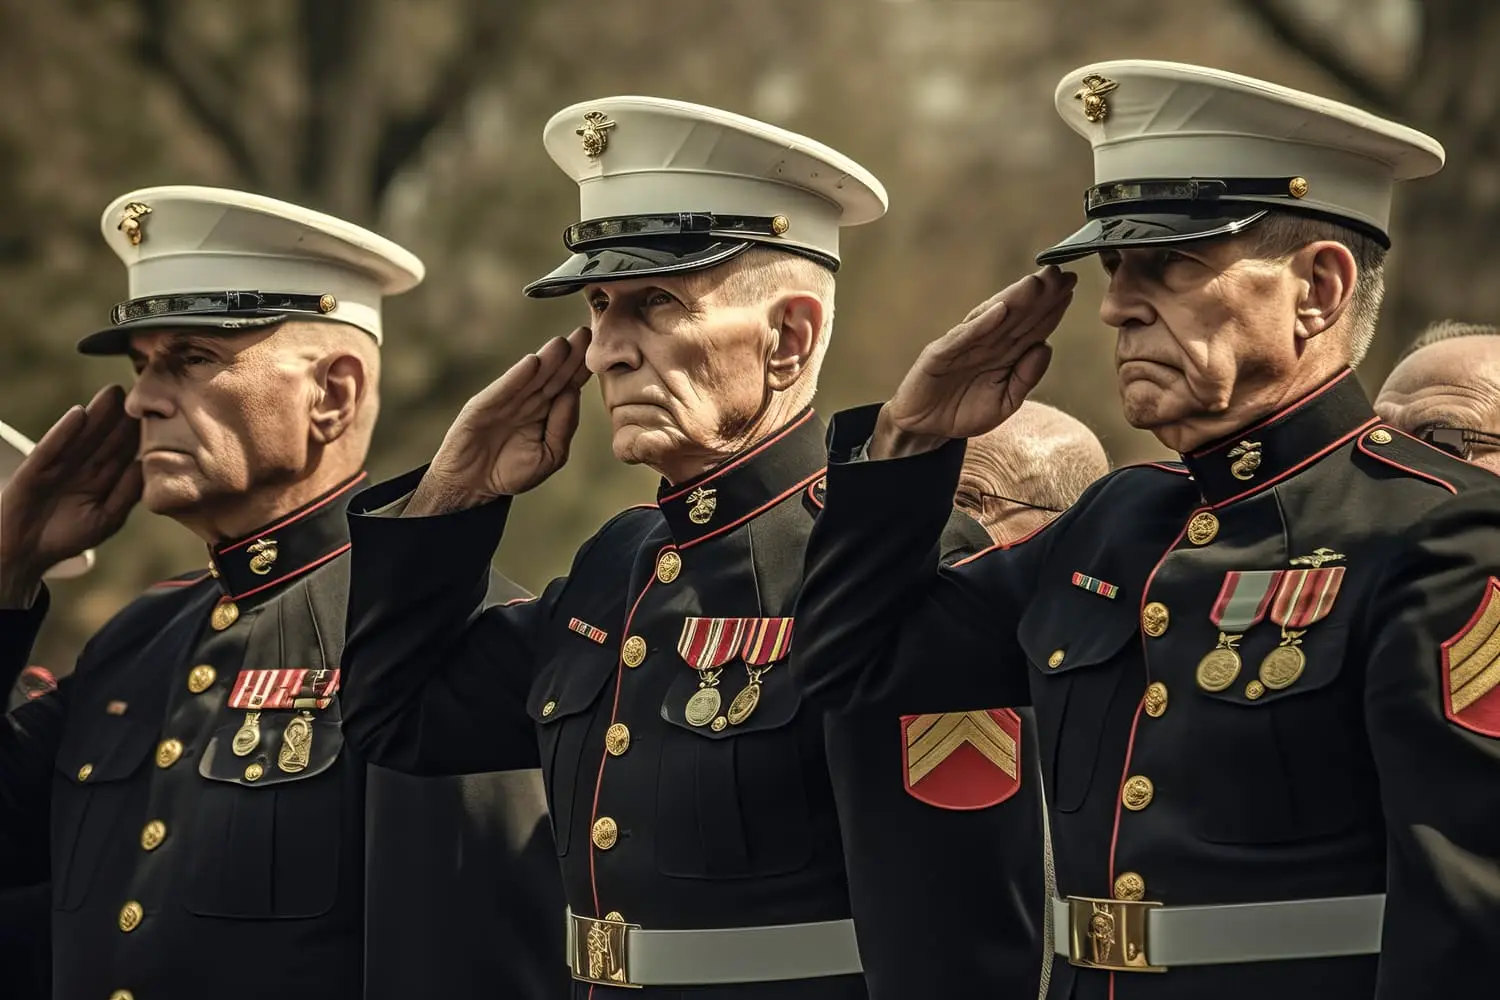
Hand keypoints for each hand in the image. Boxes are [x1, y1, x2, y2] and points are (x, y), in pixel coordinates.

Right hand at [0, 385, 142, 605]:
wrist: (24, 554)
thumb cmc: (66, 537)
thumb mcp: (106, 517)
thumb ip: (127, 493)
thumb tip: (148, 467)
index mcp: (101, 477)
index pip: (123, 451)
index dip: (139, 432)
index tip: (162, 412)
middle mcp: (82, 467)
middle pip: (104, 437)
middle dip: (121, 415)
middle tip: (141, 389)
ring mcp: (58, 466)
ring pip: (82, 436)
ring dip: (97, 414)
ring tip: (114, 392)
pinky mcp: (35, 470)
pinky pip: (52, 448)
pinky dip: (64, 432)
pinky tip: (79, 415)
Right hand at [408, 328, 592, 514]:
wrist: (473, 486)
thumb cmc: (512, 472)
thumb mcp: (549, 455)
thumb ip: (563, 427)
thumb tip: (573, 395)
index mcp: (547, 412)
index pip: (568, 385)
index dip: (582, 369)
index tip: (600, 351)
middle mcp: (528, 401)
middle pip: (553, 375)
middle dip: (569, 355)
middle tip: (586, 333)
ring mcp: (506, 401)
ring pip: (531, 377)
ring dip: (546, 359)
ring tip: (563, 343)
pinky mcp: (484, 406)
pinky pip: (504, 389)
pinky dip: (518, 376)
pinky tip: (532, 362)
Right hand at [872, 267, 1076, 458]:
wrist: (925, 429)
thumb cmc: (963, 412)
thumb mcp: (1004, 403)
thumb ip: (1025, 378)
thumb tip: (1046, 347)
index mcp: (1003, 354)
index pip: (1031, 326)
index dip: (1051, 308)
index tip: (1071, 288)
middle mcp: (985, 343)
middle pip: (1016, 316)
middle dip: (1038, 295)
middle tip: (1061, 273)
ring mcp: (962, 346)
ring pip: (993, 319)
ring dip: (1014, 300)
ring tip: (1036, 283)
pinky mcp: (939, 354)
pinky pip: (963, 337)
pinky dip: (981, 323)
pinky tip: (999, 309)